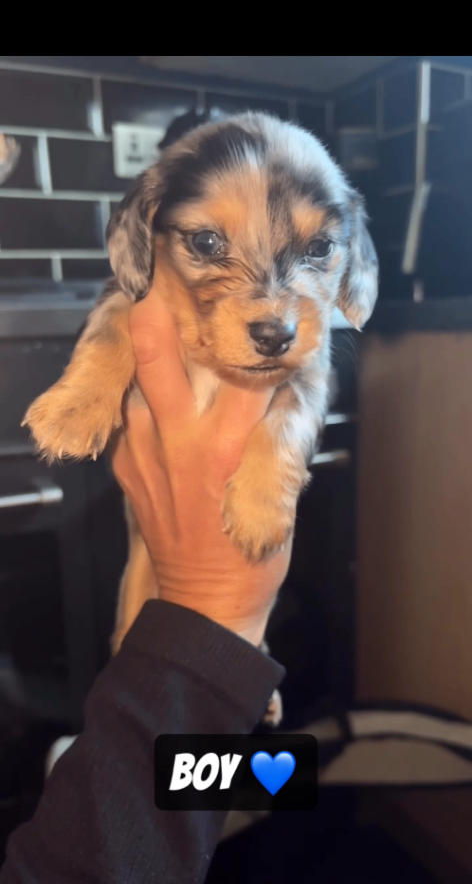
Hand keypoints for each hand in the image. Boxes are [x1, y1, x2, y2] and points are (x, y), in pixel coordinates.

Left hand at [111, 287, 291, 646]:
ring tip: (155, 318)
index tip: (242, 298)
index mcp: (232, 445)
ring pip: (136, 383)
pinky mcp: (127, 469)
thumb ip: (271, 435)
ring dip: (146, 352)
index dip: (245, 328)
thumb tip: (271, 387)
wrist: (205, 601)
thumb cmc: (253, 553)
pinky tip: (154, 391)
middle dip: (157, 313)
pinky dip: (142, 398)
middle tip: (160, 281)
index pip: (241, 367)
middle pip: (160, 359)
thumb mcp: (280, 489)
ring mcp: (146, 454)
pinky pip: (129, 418)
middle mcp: (183, 442)